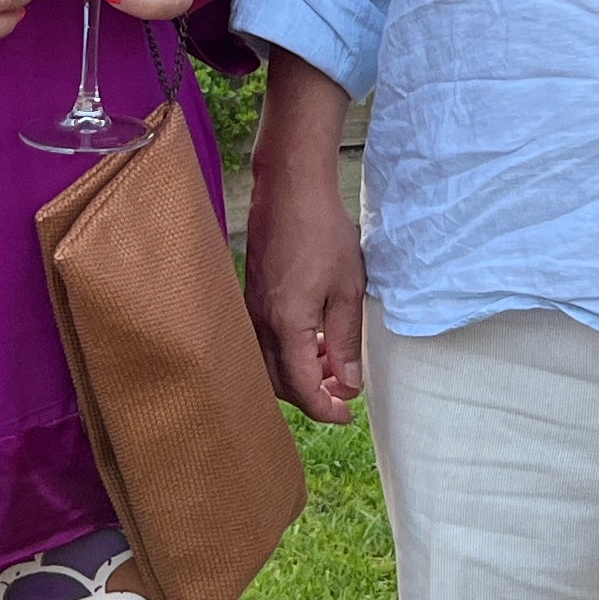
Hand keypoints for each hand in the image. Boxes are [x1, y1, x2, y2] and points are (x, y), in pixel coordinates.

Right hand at [245, 60, 364, 421]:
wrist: (291, 187)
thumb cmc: (323, 231)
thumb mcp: (348, 288)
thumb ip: (345, 340)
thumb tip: (349, 383)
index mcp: (287, 324)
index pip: (302, 388)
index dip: (326, 408)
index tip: (347, 412)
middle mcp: (261, 322)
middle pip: (279, 383)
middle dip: (310, 395)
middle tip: (342, 390)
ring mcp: (250, 309)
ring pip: (267, 364)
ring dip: (297, 373)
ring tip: (330, 361)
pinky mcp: (249, 296)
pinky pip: (262, 341)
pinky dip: (285, 352)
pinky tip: (309, 337)